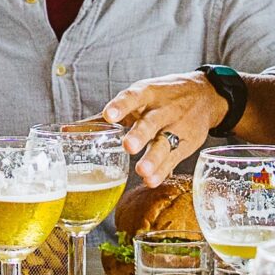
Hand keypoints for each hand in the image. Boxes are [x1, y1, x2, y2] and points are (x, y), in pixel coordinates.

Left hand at [103, 74, 228, 186]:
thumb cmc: (162, 96)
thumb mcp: (139, 96)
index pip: (133, 96)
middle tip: (128, 146)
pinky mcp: (187, 143)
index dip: (121, 105)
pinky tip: (151, 180)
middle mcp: (163, 109)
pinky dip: (162, 170)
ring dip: (153, 158)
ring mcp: (177, 126)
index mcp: (148, 93)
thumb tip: (68, 131)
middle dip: (140, 134)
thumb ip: (105, 116)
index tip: (109, 115)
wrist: (205, 95)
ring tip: (142, 171)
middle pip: (151, 122)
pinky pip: (174, 158)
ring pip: (165, 142)